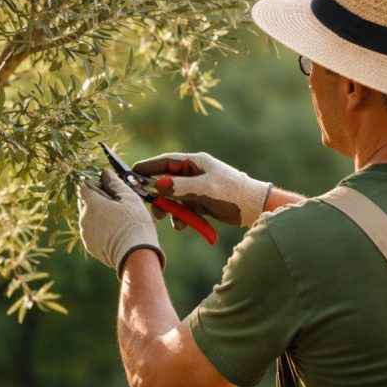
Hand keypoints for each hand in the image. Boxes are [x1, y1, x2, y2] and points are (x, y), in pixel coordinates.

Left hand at [77, 170, 164, 277]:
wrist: (135, 255)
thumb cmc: (135, 224)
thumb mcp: (129, 198)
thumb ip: (115, 183)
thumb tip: (105, 173)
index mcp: (91, 204)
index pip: (84, 186)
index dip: (97, 184)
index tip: (110, 189)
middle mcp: (84, 218)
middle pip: (85, 201)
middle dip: (98, 199)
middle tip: (117, 204)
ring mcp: (85, 233)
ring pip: (89, 217)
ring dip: (99, 214)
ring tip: (119, 220)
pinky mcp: (90, 246)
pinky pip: (92, 231)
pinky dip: (101, 228)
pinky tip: (116, 231)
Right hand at [132, 152, 271, 227]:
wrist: (254, 208)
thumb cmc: (232, 192)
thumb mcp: (205, 189)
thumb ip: (181, 187)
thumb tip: (158, 186)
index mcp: (195, 162)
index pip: (165, 162)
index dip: (148, 167)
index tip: (132, 173)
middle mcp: (194, 173)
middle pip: (167, 182)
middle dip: (159, 195)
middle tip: (151, 206)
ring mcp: (198, 188)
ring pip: (174, 198)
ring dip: (170, 209)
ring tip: (169, 219)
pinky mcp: (201, 202)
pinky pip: (184, 209)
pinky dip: (181, 217)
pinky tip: (184, 225)